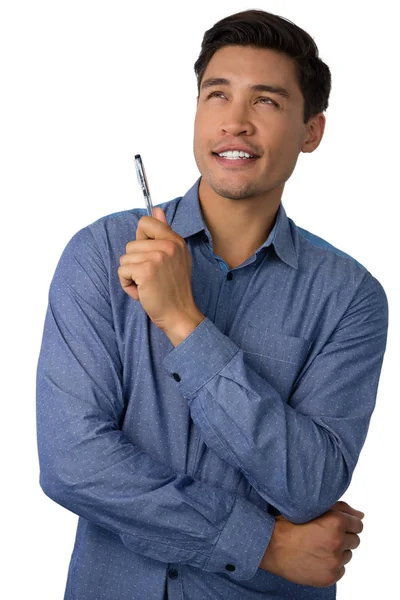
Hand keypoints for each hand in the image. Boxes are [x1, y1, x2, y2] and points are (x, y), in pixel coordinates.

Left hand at [118, 207, 203, 334]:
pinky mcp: (146, 271)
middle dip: (135, 263)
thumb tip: (156, 209)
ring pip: (125, 258)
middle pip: (131, 244)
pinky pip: (122, 271)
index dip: (141, 240)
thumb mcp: (175, 257)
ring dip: (131, 275)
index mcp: (175, 240)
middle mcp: (168, 245)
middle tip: (152, 278)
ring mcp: (157, 257)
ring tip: (147, 285)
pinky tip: (142, 292)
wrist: (179, 314)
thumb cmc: (174, 289)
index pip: (146, 222)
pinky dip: (128, 285)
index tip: (150, 257)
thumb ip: (164, 233)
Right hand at [260, 501, 363, 587]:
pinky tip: (317, 558)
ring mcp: (334, 562)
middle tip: (325, 535)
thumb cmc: (288, 525)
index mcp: (335, 522)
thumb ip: (340, 508)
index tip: (338, 525)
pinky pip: (340, 570)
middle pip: (354, 540)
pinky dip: (332, 565)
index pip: (358, 524)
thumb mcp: (312, 508)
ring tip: (319, 547)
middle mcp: (337, 542)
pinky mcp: (329, 577)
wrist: (271, 547)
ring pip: (347, 555)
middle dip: (343, 537)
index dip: (348, 523)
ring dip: (338, 551)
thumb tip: (360, 515)